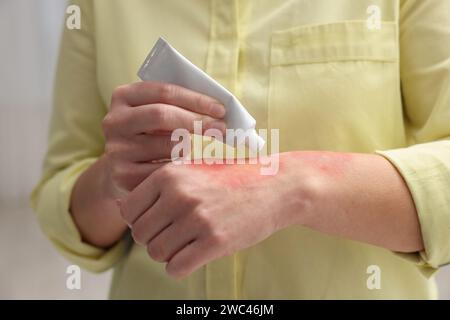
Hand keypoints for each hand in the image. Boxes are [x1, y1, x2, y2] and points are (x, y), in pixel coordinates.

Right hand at [101, 81, 225, 195]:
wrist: (124, 168)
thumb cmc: (151, 135)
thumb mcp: (157, 114)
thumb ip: (179, 105)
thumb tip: (219, 110)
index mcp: (123, 96)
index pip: (164, 92)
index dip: (196, 99)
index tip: (221, 109)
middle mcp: (114, 121)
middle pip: (161, 115)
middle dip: (196, 121)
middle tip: (221, 128)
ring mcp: (116, 149)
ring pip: (166, 145)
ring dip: (193, 146)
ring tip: (205, 148)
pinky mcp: (123, 175)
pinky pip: (164, 171)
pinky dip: (182, 168)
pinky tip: (190, 167)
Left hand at [119, 156, 310, 277]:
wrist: (276, 185)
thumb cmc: (232, 178)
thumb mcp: (193, 170)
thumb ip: (160, 187)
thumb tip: (123, 209)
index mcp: (169, 175)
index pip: (127, 209)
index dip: (139, 220)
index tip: (158, 222)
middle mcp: (179, 195)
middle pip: (140, 233)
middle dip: (153, 238)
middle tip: (175, 235)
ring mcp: (197, 219)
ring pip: (156, 252)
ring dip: (168, 253)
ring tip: (187, 244)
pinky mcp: (215, 242)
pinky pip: (176, 267)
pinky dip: (181, 266)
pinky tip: (196, 254)